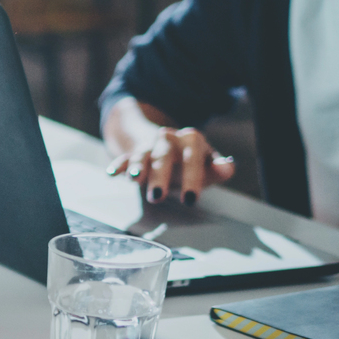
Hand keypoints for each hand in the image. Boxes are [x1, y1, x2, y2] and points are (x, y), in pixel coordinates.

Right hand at [105, 125, 234, 204]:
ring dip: (136, 167)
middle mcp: (168, 139)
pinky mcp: (132, 153)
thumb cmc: (189, 160)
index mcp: (191, 139)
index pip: (192, 156)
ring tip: (134, 181)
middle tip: (157, 197)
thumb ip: (219, 168)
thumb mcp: (206, 163)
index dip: (192, 177)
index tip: (190, 199)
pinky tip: (111, 174)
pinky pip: (123, 158)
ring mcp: (148, 146)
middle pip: (163, 155)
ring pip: (141, 155)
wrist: (164, 142)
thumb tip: (227, 168)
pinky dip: (118, 166)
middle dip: (159, 176)